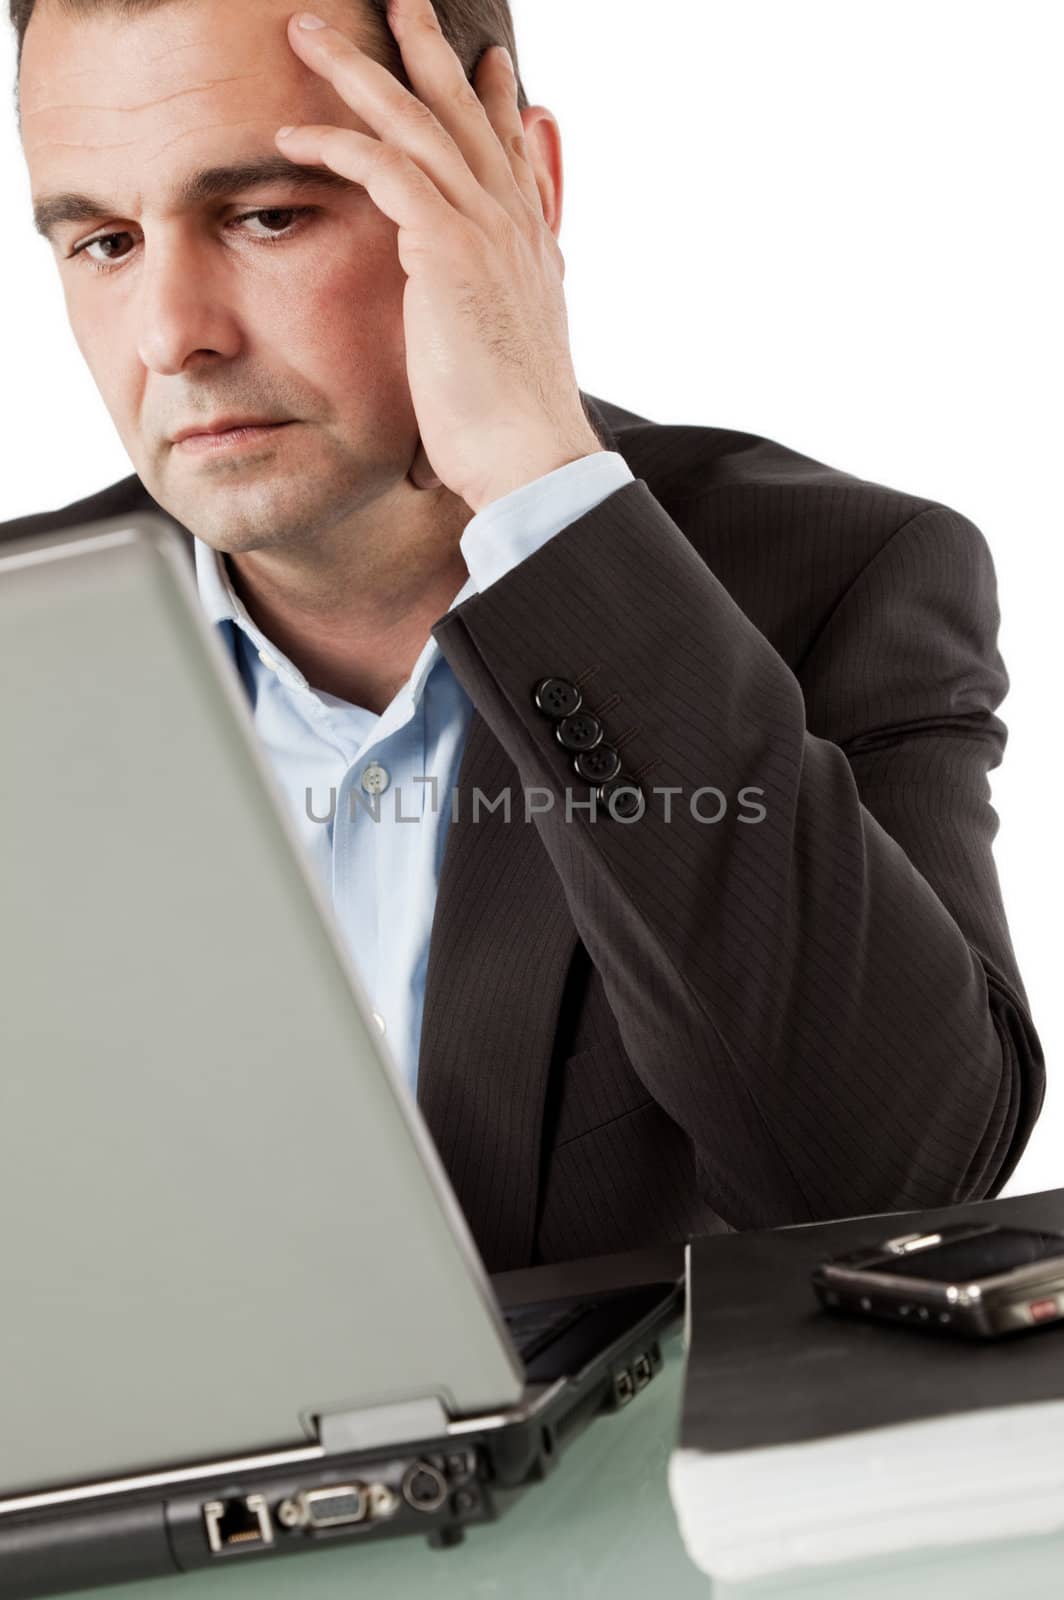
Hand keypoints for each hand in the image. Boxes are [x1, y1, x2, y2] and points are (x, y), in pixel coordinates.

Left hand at [276, 3, 603, 512]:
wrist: (530, 456)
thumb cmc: (508, 433)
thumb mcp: (499, 367)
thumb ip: (485, 331)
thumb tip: (473, 344)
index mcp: (530, 251)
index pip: (509, 159)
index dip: (496, 107)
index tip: (489, 69)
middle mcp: (512, 225)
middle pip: (464, 116)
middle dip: (428, 54)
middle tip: (403, 3)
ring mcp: (483, 229)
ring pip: (416, 123)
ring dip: (359, 71)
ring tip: (308, 32)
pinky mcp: (447, 246)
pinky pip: (384, 170)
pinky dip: (337, 146)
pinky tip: (291, 136)